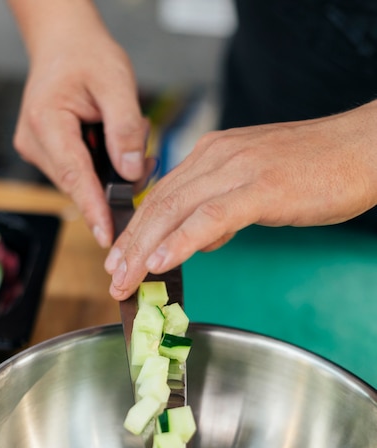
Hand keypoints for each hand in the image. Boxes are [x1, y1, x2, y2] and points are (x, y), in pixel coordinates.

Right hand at [9, 0, 148, 247]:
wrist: (63, 45)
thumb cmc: (86, 57)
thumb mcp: (116, 82)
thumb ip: (126, 128)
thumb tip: (131, 172)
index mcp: (47, 121)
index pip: (73, 175)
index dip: (93, 208)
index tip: (106, 235)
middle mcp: (35, 142)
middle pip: (78, 183)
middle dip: (114, 185)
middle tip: (147, 161)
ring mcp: (38, 151)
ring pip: (80, 182)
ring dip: (110, 174)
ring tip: (132, 141)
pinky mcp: (47, 155)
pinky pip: (79, 173)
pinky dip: (102, 168)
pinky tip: (116, 147)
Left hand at [105, 101, 376, 298]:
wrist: (362, 149)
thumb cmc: (315, 168)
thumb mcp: (256, 185)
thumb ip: (223, 207)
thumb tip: (201, 237)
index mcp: (213, 153)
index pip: (161, 194)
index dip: (135, 230)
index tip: (118, 259)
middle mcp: (216, 155)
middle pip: (159, 204)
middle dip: (130, 246)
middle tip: (112, 279)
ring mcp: (237, 169)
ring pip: (175, 211)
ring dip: (143, 249)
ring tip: (125, 280)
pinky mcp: (260, 188)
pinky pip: (209, 218)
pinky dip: (180, 241)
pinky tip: (159, 262)